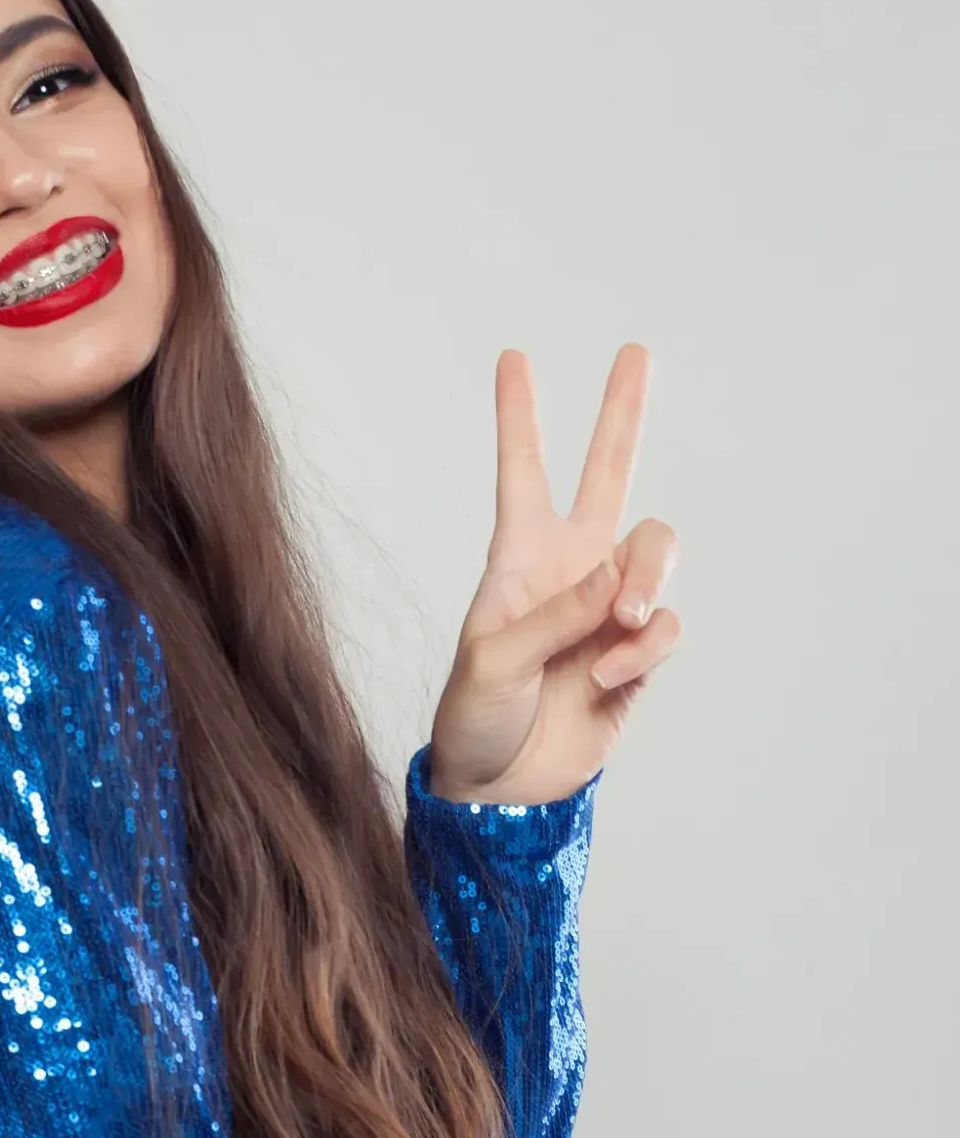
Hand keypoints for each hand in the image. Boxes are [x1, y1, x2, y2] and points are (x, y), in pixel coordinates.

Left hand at [428, 343, 680, 807]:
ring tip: (615, 628)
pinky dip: (642, 648)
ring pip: (656, 553)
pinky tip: (608, 676)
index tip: (514, 357)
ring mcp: (606, 607)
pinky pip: (663, 626)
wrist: (499, 785)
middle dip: (621, 415)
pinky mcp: (635, 653)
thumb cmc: (474, 716)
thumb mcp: (493, 660)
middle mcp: (568, 568)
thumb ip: (557, 613)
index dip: (520, 418)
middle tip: (635, 351)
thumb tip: (619, 576)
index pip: (523, 472)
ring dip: (645, 582)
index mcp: (518, 558)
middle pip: (607, 475)